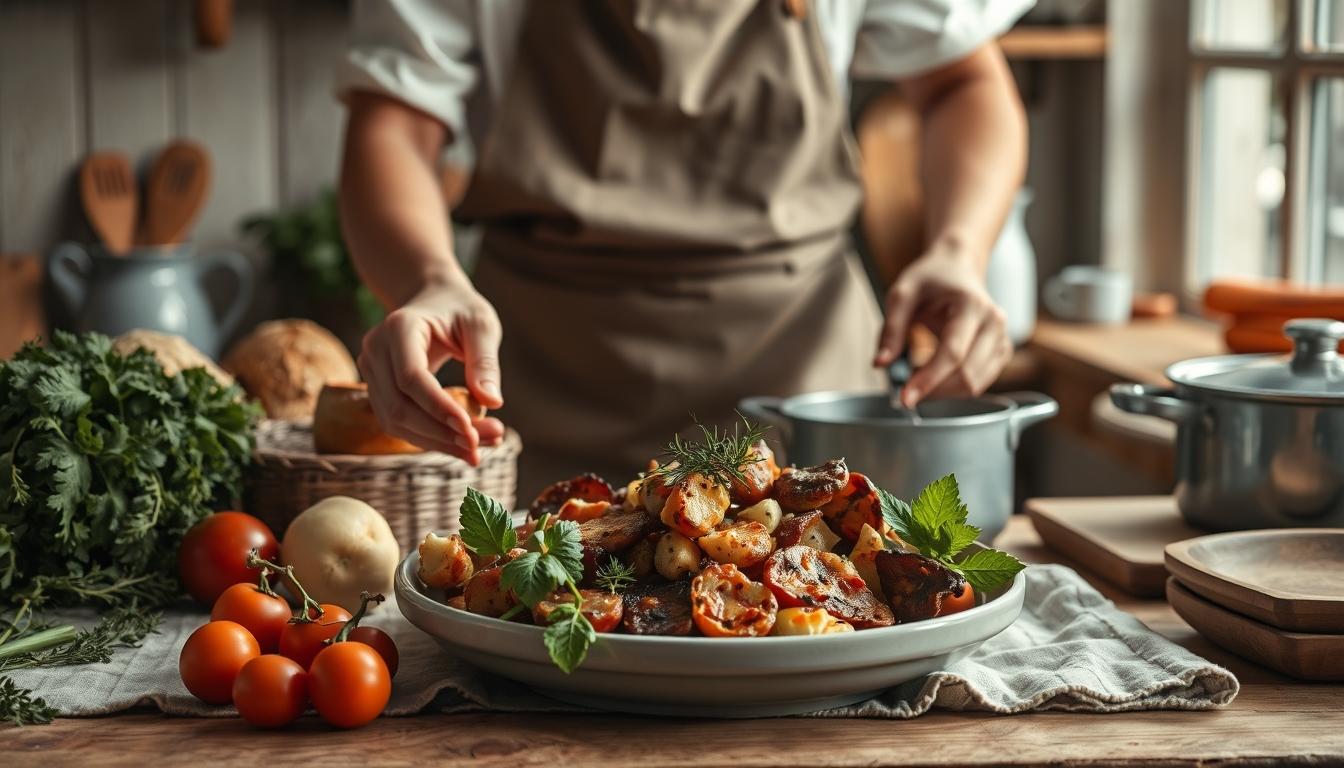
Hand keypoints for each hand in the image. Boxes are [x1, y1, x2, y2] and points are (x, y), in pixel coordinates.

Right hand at [358, 280, 505, 464]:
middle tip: (482, 448)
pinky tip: (459, 444)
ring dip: (436, 442)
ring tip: (476, 451)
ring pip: (395, 421)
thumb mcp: (481, 324)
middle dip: (441, 433)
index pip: (411, 377)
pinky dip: (429, 438)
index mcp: (399, 327)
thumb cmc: (460, 309)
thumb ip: (484, 361)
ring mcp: (371, 371)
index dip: (438, 407)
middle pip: (399, 406)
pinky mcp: (377, 390)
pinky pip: (398, 423)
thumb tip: (492, 403)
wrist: (432, 300)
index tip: (470, 430)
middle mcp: (376, 350)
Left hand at [873, 246, 1011, 406]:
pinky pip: (981, 382)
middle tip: (904, 389)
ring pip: (975, 385)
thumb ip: (891, 330)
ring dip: (944, 392)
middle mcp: (994, 323)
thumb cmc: (930, 279)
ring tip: (918, 377)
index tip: (905, 398)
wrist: (957, 267)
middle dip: (934, 390)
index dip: (928, 380)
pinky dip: (955, 388)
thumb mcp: (901, 295)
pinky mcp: (1001, 351)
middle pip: (967, 375)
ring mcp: (1002, 338)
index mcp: (971, 305)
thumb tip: (881, 364)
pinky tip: (936, 375)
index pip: (953, 354)